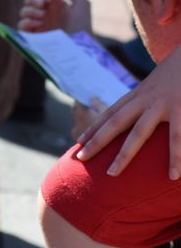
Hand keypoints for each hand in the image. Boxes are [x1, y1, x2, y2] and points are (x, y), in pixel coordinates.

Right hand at [17, 0, 91, 34]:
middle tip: (42, 5)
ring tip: (41, 17)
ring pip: (23, 11)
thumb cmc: (83, 26)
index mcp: (54, 4)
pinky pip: (20, 25)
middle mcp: (44, 13)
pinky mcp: (32, 36)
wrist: (79, 47)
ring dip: (30, 10)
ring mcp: (37, 24)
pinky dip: (26, 22)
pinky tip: (37, 24)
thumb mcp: (81, 3)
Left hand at [77, 43, 180, 178]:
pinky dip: (176, 157)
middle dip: (96, 141)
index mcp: (140, 94)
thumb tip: (138, 116)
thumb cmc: (180, 72)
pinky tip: (172, 175)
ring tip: (111, 175)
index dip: (94, 128)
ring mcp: (163, 104)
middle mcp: (146, 99)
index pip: (110, 113)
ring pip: (138, 133)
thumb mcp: (160, 85)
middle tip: (79, 159)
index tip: (77, 142)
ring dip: (124, 155)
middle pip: (115, 123)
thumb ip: (149, 100)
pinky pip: (177, 137)